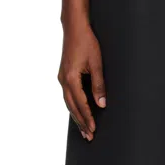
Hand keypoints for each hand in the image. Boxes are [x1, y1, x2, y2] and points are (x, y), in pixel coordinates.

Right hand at [58, 21, 105, 140]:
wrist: (74, 28)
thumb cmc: (87, 42)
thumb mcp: (97, 63)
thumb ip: (99, 85)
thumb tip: (102, 104)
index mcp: (71, 78)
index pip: (81, 104)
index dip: (88, 118)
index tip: (93, 129)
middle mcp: (64, 80)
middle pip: (72, 107)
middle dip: (81, 122)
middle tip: (89, 137)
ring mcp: (62, 78)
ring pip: (68, 103)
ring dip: (76, 117)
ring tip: (83, 130)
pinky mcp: (64, 76)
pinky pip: (68, 96)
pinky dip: (73, 107)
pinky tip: (77, 113)